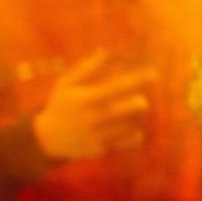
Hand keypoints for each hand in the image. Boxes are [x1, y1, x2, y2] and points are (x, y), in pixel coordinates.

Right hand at [32, 51, 156, 158]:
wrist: (46, 139)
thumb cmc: (60, 105)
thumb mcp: (67, 84)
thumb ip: (87, 68)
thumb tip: (106, 51)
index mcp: (85, 98)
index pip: (117, 87)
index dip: (137, 80)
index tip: (154, 74)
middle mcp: (92, 118)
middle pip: (128, 109)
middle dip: (140, 103)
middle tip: (140, 101)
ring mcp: (97, 135)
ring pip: (131, 125)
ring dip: (136, 118)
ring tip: (130, 115)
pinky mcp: (102, 149)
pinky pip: (130, 142)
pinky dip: (136, 134)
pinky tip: (130, 128)